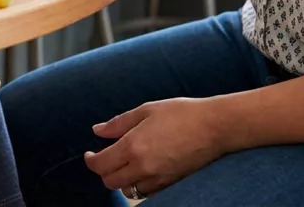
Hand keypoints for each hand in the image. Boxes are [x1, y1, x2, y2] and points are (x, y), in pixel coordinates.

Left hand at [84, 98, 223, 198]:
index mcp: (133, 146)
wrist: (214, 127)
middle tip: (104, 156)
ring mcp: (159, 178)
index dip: (90, 161)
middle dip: (103, 171)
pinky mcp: (172, 184)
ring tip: (123, 162)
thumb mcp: (145, 110)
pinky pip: (146, 192)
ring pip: (128, 190)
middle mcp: (143, 166)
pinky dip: (138, 184)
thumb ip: (118, 123)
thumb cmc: (180, 113)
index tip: (89, 154)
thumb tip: (97, 131)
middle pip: (111, 182)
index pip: (101, 165)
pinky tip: (141, 168)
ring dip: (121, 179)